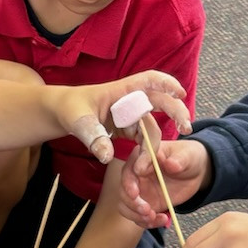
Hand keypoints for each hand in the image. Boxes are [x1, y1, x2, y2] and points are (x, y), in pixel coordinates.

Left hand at [44, 72, 191, 165]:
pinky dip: (145, 152)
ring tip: (145, 168)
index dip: (167, 83)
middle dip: (176, 112)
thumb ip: (93, 136)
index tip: (180, 93)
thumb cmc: (68, 108)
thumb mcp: (77, 121)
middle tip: (186, 128)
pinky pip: (142, 139)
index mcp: (121, 90)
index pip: (148, 80)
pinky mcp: (127, 128)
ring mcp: (130, 115)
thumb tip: (108, 156)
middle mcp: (130, 101)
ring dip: (154, 146)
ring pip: (151, 128)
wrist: (61, 114)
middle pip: (160, 102)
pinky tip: (143, 165)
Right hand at [120, 137, 212, 227]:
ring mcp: (139, 191)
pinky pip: (139, 217)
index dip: (129, 181)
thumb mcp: (187, 155)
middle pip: (124, 190)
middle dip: (132, 202)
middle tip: (146, 210)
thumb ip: (179, 159)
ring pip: (126, 206)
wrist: (193, 173)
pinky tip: (162, 220)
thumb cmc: (188, 157)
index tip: (135, 192)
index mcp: (143, 157)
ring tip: (152, 218)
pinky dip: (147, 222)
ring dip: (136, 215)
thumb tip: (171, 164)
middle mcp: (136, 174)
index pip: (130, 168)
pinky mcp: (145, 205)